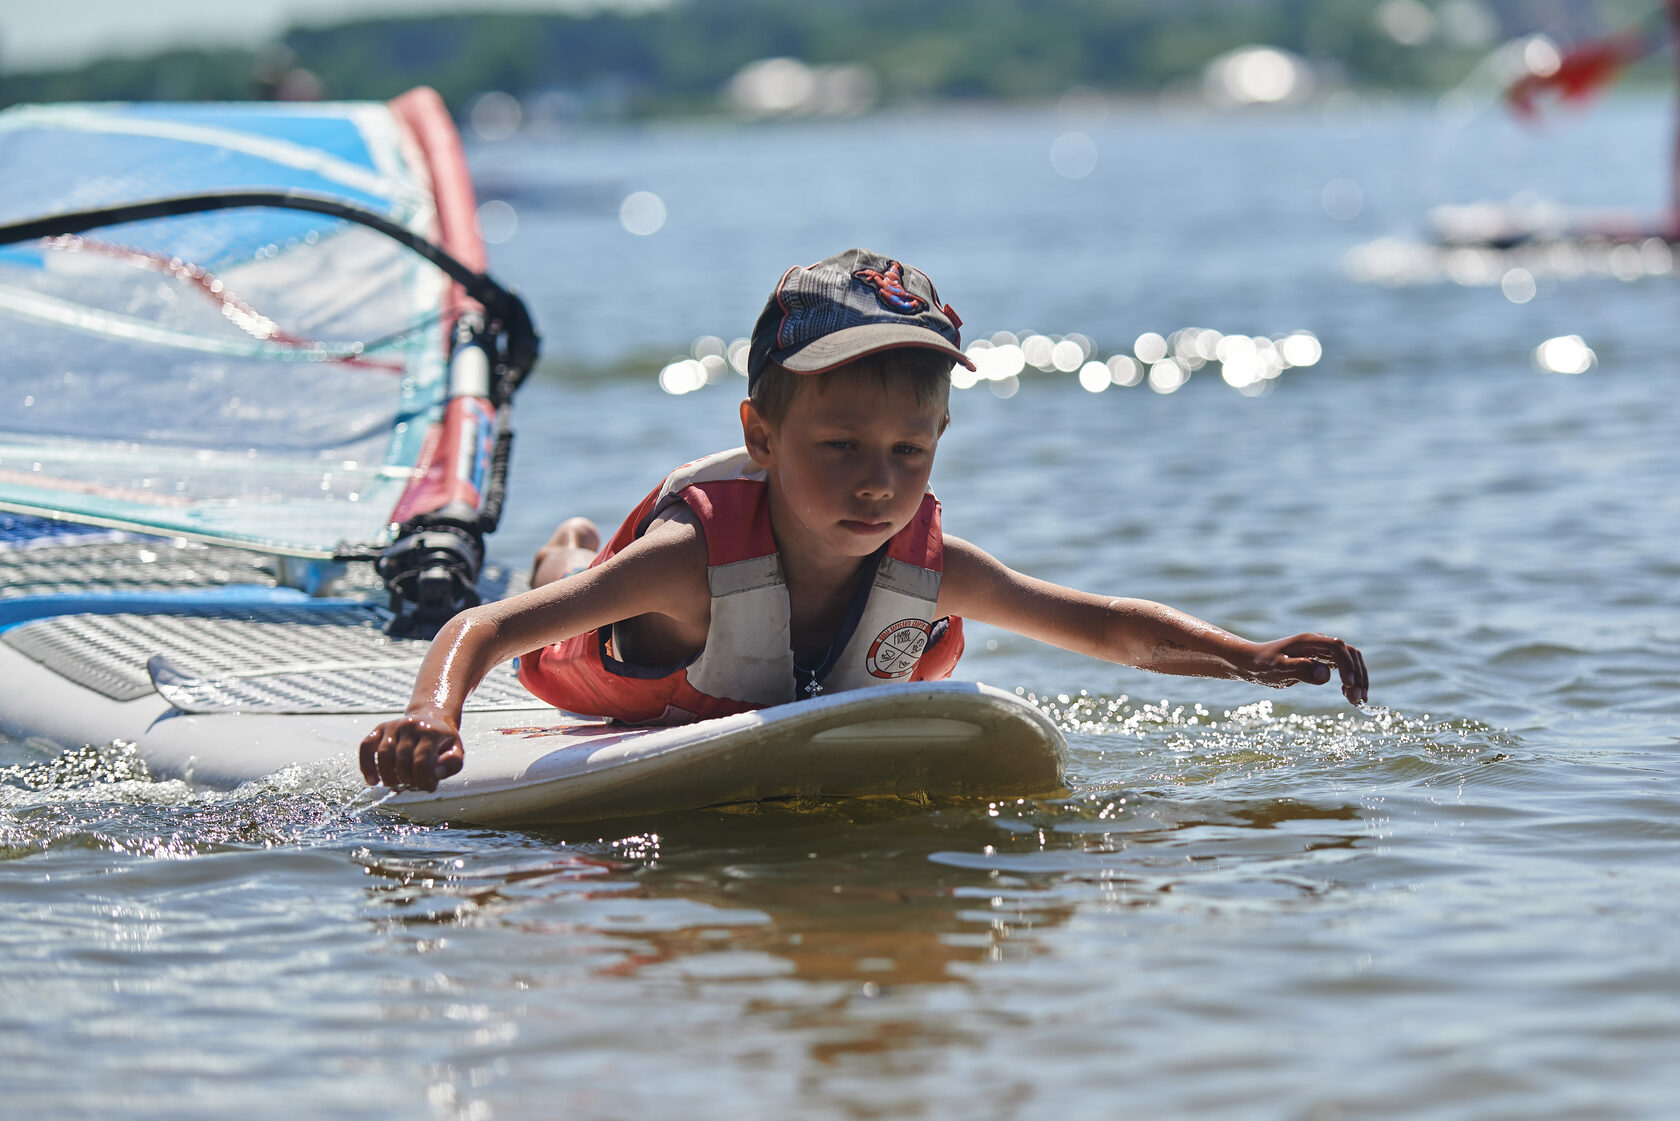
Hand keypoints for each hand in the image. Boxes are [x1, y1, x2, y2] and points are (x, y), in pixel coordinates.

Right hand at [358, 705, 463, 790]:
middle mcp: (411, 725)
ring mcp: (393, 725)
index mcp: (431, 732)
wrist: (431, 717)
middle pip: (402, 759)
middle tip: (412, 786)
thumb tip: (436, 774)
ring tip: (396, 785)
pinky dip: (366, 765)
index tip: (428, 788)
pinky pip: (366, 746)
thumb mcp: (456, 750)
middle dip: (407, 779)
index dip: (423, 780)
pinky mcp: (380, 728)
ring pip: (384, 754)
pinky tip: (372, 781)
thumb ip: (452, 763)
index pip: (422, 761)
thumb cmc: (442, 742)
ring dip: (388, 776)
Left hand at [1246, 633, 1367, 705]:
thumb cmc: (1263, 664)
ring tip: (1357, 701)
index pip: (1337, 648)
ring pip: (1351, 661)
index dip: (1346, 665)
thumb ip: (1301, 670)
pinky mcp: (1322, 661)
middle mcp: (1319, 643)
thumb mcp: (1278, 668)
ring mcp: (1322, 651)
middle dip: (1357, 675)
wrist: (1253, 662)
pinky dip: (1351, 681)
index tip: (1348, 685)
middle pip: (1350, 654)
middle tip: (1357, 699)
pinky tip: (1348, 695)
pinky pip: (1344, 668)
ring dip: (1358, 680)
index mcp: (1309, 641)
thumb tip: (1326, 675)